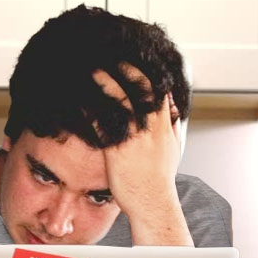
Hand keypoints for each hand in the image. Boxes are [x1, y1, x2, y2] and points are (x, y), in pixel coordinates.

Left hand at [92, 66, 180, 218]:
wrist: (153, 203)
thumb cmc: (160, 181)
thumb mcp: (173, 150)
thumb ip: (172, 129)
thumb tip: (175, 115)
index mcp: (164, 126)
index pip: (158, 90)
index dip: (147, 72)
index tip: (136, 59)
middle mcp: (150, 128)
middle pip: (141, 88)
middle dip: (127, 69)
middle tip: (112, 55)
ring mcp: (134, 138)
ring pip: (121, 101)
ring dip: (106, 82)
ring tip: (93, 68)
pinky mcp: (117, 150)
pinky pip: (104, 124)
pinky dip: (93, 109)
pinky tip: (82, 100)